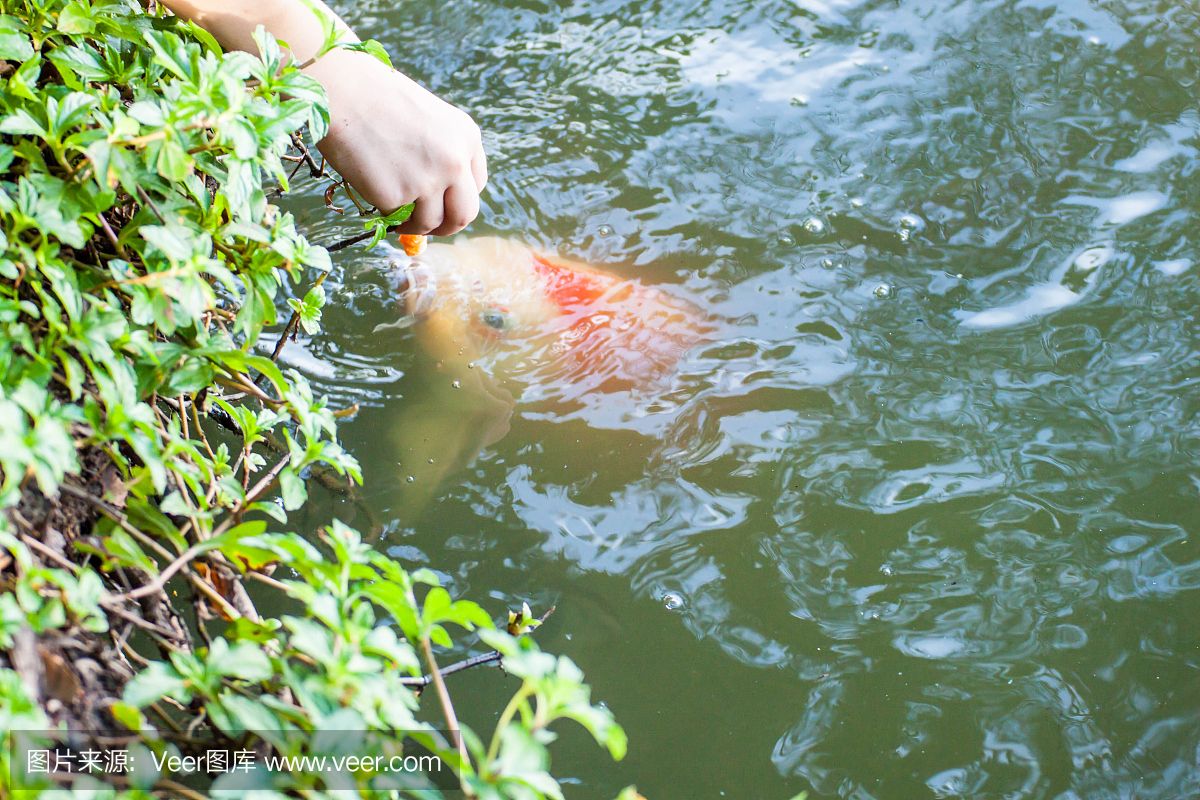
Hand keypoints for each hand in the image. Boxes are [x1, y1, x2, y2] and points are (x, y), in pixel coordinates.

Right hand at [305, 49, 487, 235]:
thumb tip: (439, 198)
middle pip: (465, 214)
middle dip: (447, 226)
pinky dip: (385, 211)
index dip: (458, 198)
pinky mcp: (397, 197)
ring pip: (430, 223)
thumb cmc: (378, 98)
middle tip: (428, 226)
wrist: (342, 89)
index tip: (443, 201)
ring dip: (413, 223)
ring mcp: (428, 181)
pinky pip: (396, 217)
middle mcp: (455, 162)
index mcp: (467, 137)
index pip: (477, 185)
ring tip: (392, 205)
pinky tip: (372, 187)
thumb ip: (441, 153)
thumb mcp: (428, 118)